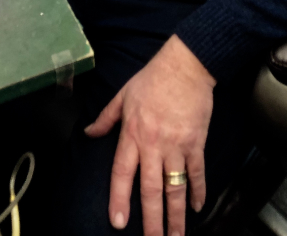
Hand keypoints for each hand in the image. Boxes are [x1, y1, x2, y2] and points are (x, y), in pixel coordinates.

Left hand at [85, 34, 215, 235]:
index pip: (122, 173)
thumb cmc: (152, 78)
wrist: (185, 65)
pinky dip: (197, 191)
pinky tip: (197, 207)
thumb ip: (106, 117)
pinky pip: (196, 173)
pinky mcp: (196, 143)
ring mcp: (176, 146)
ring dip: (176, 216)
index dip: (120, 199)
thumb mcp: (123, 95)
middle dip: (151, 221)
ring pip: (175, 188)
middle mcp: (153, 145)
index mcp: (132, 134)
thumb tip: (89, 133)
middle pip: (151, 190)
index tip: (118, 223)